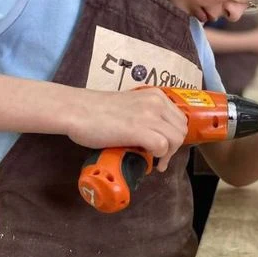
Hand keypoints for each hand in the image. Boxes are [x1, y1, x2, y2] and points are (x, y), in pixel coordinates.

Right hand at [68, 88, 187, 171]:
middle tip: (160, 157)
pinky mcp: (138, 129)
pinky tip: (149, 159)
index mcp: (156, 95)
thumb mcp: (131, 106)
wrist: (76, 109)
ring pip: (176, 139)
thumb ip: (146, 115)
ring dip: (168, 153)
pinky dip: (158, 156)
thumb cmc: (97, 111)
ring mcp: (149, 115)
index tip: (165, 147)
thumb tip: (156, 135)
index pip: (180, 118)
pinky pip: (162, 146)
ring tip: (156, 161)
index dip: (175, 136)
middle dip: (174, 146)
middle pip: (181, 129)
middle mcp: (156, 102)